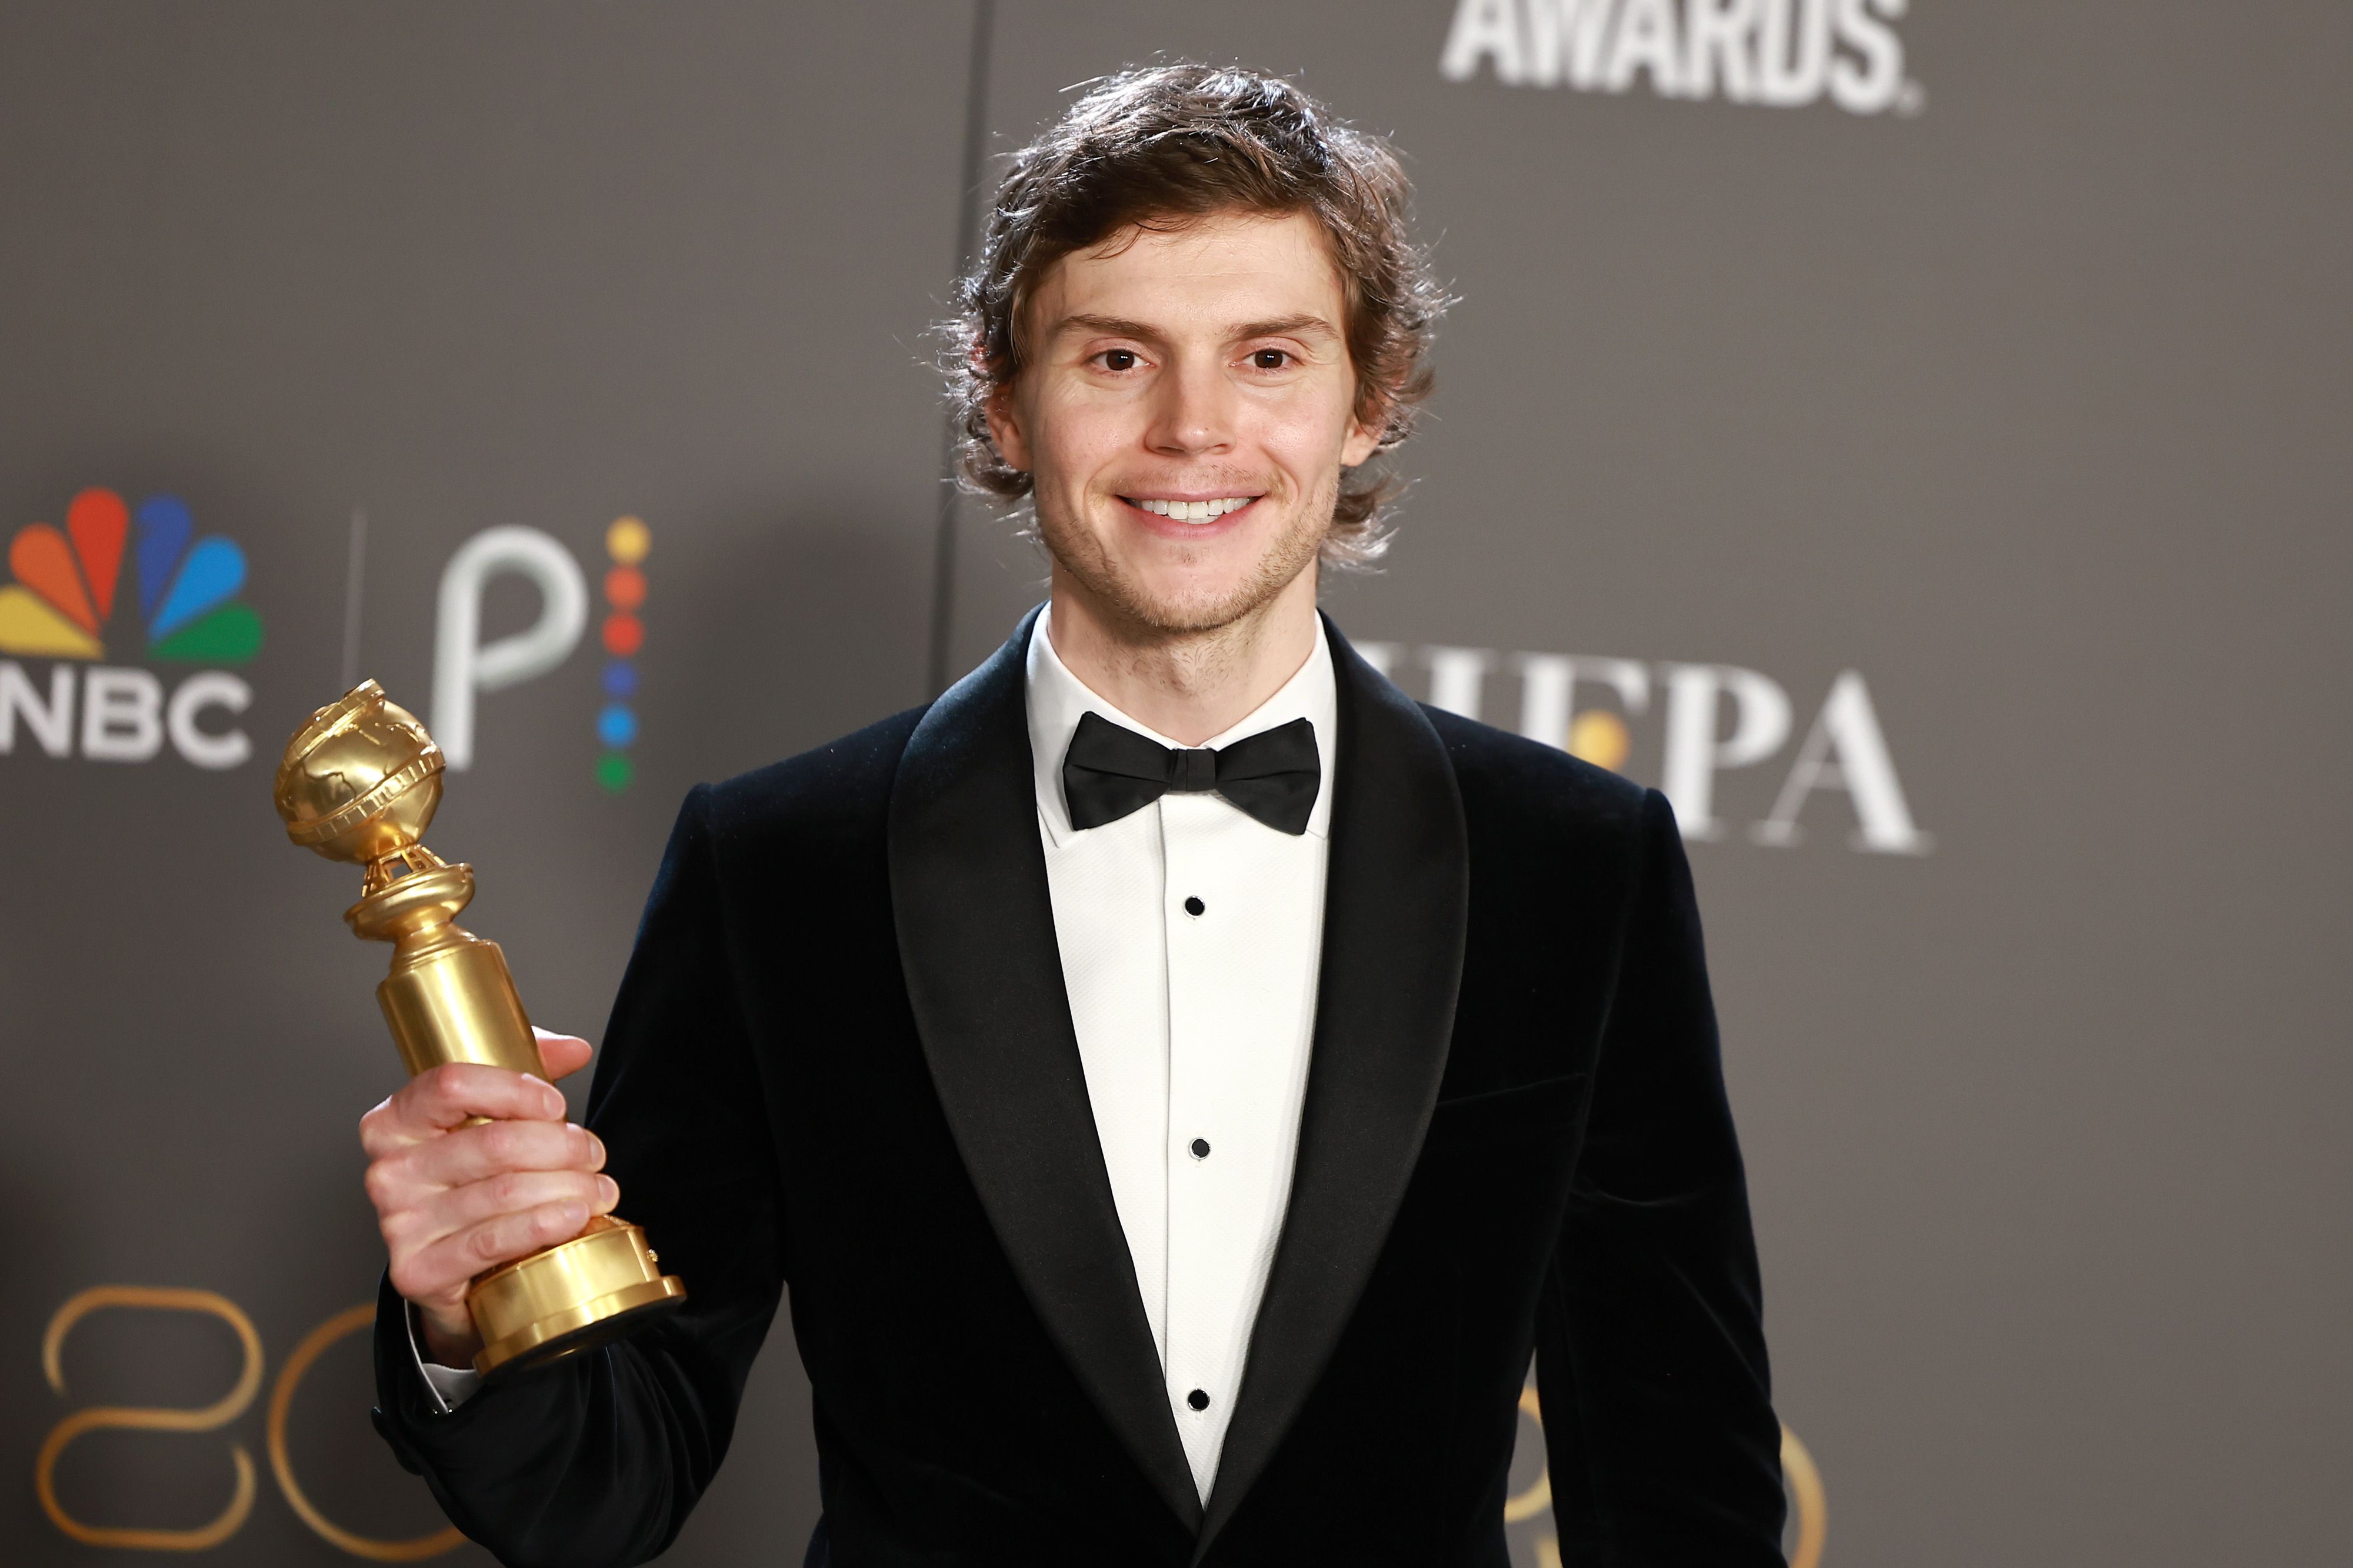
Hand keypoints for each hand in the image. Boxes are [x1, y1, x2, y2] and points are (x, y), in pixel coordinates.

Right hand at [358, 1028, 617, 1366]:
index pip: (452, 1085)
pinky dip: (542, 1226)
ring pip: (503, 1192)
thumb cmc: (471, 1182)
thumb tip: (575, 1048)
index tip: (556, 1104)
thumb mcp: (492, 1117)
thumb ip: (529, 1069)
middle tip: (594, 1154)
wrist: (448, 1268)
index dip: (514, 1090)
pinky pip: (491, 1241)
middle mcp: (389, 1169)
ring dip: (567, 1188)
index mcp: (396, 1120)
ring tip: (599, 1189)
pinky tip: (573, 1218)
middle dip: (561, 1146)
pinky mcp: (416, 1269)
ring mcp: (398, 1222)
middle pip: (492, 1143)